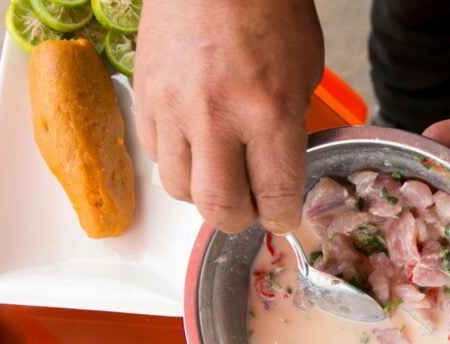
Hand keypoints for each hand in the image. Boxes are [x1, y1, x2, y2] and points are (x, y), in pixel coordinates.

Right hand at [134, 0, 323, 232]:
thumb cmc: (266, 9)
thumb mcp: (305, 72)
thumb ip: (291, 128)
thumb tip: (279, 170)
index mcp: (268, 111)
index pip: (275, 196)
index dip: (282, 216)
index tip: (282, 215)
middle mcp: (216, 117)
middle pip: (219, 208)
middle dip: (239, 218)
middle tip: (250, 206)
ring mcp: (173, 108)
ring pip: (180, 189)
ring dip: (204, 192)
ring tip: (221, 172)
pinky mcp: (144, 98)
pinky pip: (155, 155)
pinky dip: (177, 161)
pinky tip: (195, 143)